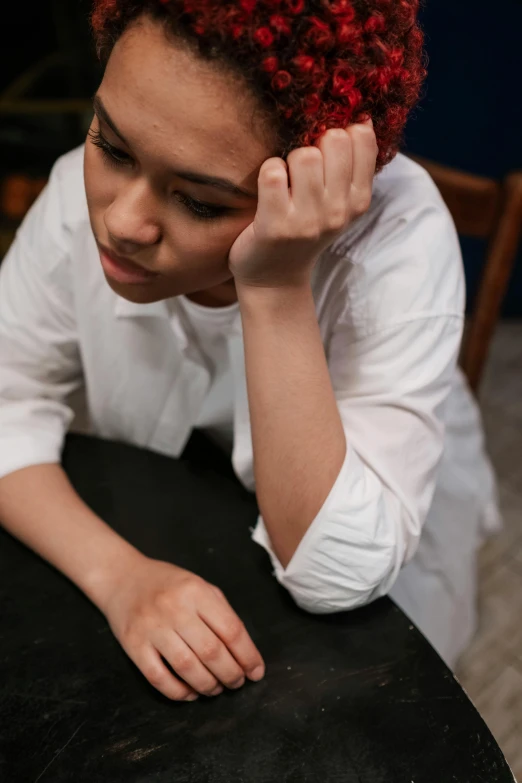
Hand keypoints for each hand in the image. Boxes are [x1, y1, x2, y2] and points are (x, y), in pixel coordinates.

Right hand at [102, 555, 264, 700]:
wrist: (123, 578)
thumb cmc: (168, 584)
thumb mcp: (199, 586)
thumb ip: (221, 613)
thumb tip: (245, 652)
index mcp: (196, 591)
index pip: (231, 630)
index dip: (248, 655)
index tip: (256, 672)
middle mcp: (174, 608)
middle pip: (211, 652)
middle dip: (231, 674)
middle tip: (237, 683)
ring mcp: (151, 628)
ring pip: (187, 668)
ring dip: (208, 685)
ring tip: (217, 689)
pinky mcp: (133, 645)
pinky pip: (159, 678)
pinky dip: (179, 692)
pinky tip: (191, 693)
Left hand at [228, 119, 376, 289]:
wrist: (274, 278)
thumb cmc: (303, 230)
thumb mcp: (337, 203)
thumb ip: (351, 166)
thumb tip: (362, 119)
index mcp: (358, 201)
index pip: (362, 138)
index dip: (340, 133)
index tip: (325, 154)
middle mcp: (338, 212)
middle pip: (334, 140)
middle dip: (313, 145)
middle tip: (300, 171)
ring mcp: (308, 221)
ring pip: (304, 155)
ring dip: (288, 161)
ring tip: (284, 184)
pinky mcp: (276, 226)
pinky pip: (272, 172)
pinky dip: (267, 174)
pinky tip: (268, 193)